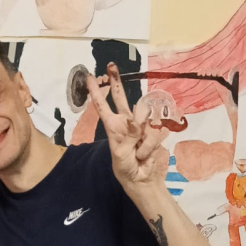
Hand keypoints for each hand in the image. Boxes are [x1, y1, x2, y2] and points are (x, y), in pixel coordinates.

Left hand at [87, 63, 169, 185]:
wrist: (142, 179)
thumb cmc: (125, 168)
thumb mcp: (121, 155)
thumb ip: (128, 136)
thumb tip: (136, 120)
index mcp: (113, 126)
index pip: (103, 106)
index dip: (96, 92)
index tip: (89, 78)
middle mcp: (127, 122)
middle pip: (122, 97)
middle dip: (117, 81)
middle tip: (111, 66)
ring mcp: (143, 125)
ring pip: (145, 119)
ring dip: (142, 140)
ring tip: (138, 154)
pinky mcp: (156, 131)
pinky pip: (156, 133)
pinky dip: (150, 147)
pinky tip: (146, 154)